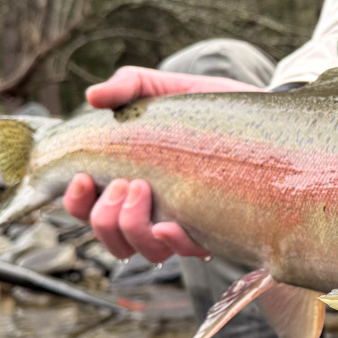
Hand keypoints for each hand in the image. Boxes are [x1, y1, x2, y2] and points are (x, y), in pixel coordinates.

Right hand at [62, 66, 261, 261]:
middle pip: (111, 238)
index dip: (76, 203)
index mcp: (128, 181)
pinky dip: (173, 242)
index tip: (83, 177)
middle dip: (106, 217)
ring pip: (145, 251)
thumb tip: (93, 96)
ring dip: (133, 228)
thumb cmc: (205, 105)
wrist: (261, 113)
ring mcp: (184, 221)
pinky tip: (170, 224)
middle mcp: (152, 209)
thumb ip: (127, 86)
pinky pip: (187, 252)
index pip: (86, 209)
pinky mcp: (216, 226)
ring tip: (144, 189)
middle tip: (126, 182)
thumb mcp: (163, 87)